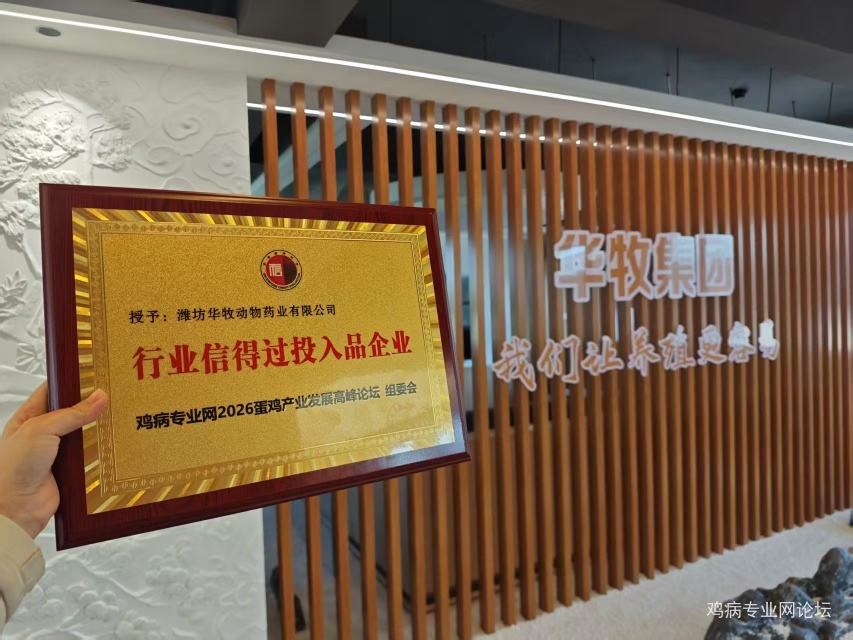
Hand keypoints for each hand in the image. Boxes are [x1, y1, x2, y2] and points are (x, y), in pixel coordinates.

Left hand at [0, 383, 106, 538]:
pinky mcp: (72, 471)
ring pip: (85, 434)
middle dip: (92, 405)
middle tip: (115, 393)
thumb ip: (72, 413)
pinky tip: (116, 444)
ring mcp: (58, 452)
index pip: (53, 391)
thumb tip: (99, 396)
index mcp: (29, 417)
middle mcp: (44, 434)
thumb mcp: (40, 429)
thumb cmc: (13, 468)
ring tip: (121, 416)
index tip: (95, 372)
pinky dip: (102, 452)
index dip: (72, 381)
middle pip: (74, 412)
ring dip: (99, 430)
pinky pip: (91, 457)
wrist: (15, 510)